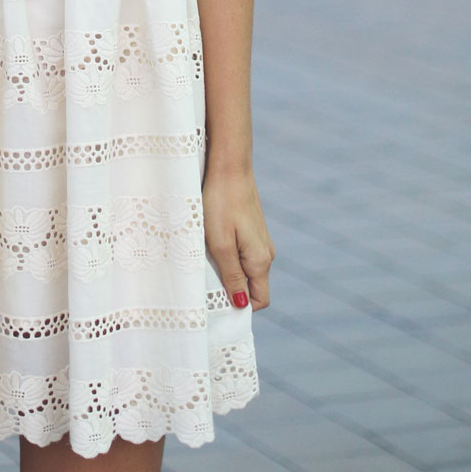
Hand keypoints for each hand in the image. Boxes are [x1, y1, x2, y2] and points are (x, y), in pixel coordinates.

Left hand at [203, 167, 274, 311]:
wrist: (229, 166)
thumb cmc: (221, 204)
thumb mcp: (221, 244)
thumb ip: (232, 276)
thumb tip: (240, 305)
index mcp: (261, 260)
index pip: (260, 300)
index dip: (240, 305)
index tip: (216, 299)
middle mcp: (265, 253)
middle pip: (251, 285)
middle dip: (230, 288)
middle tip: (206, 277)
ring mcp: (259, 240)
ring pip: (244, 268)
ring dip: (226, 269)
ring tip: (205, 256)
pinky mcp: (250, 229)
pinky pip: (241, 253)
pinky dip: (227, 254)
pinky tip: (210, 241)